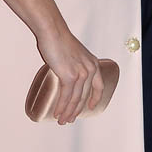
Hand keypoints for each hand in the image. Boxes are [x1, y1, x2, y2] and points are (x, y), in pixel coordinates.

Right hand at [0, 0, 102, 125]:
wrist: (53, 31)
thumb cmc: (60, 39)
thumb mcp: (74, 54)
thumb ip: (74, 65)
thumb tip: (66, 75)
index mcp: (93, 64)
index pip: (98, 86)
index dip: (95, 99)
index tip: (90, 107)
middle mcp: (90, 70)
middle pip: (84, 96)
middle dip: (76, 110)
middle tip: (69, 120)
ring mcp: (81, 73)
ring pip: (75, 99)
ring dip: (68, 112)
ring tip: (62, 121)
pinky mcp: (69, 76)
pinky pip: (66, 96)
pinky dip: (61, 106)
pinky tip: (57, 113)